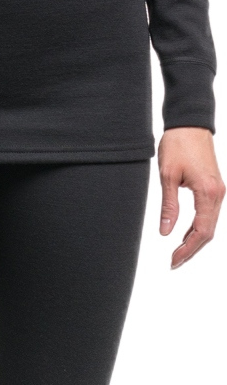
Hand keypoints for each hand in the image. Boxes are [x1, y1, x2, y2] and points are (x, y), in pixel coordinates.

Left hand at [158, 127, 224, 267]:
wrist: (190, 122)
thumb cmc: (179, 143)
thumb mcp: (168, 176)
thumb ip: (169, 206)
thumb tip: (166, 231)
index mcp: (208, 192)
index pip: (201, 231)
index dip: (187, 249)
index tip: (174, 260)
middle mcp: (218, 193)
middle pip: (208, 232)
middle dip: (192, 249)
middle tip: (174, 261)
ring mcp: (219, 190)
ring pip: (211, 224)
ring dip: (196, 240)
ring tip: (178, 252)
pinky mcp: (215, 186)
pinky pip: (210, 214)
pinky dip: (199, 227)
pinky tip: (186, 233)